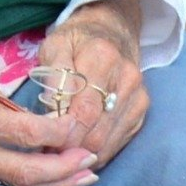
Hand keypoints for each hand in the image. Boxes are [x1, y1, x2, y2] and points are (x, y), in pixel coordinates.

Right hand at [0, 44, 100, 185]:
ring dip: (53, 182)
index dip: (59, 133)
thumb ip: (3, 104)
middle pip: (26, 171)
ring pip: (15, 184)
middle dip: (64, 168)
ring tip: (81, 175)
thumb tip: (33, 122)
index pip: (27, 132)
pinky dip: (29, 182)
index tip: (79, 127)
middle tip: (90, 160)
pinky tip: (50, 178)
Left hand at [32, 0, 148, 170]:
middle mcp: (127, 79)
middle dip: (70, 147)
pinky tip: (79, 144)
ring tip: (60, 147)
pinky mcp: (141, 113)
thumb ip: (54, 76)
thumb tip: (54, 112)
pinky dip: (96, 150)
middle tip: (48, 149)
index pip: (84, 110)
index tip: (44, 142)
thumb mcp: (55, 45)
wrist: (112, 32)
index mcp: (103, 57)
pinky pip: (117, 144)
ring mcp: (138, 98)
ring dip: (82, 153)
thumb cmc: (76, 40)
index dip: (64, 133)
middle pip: (97, 133)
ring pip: (107, 144)